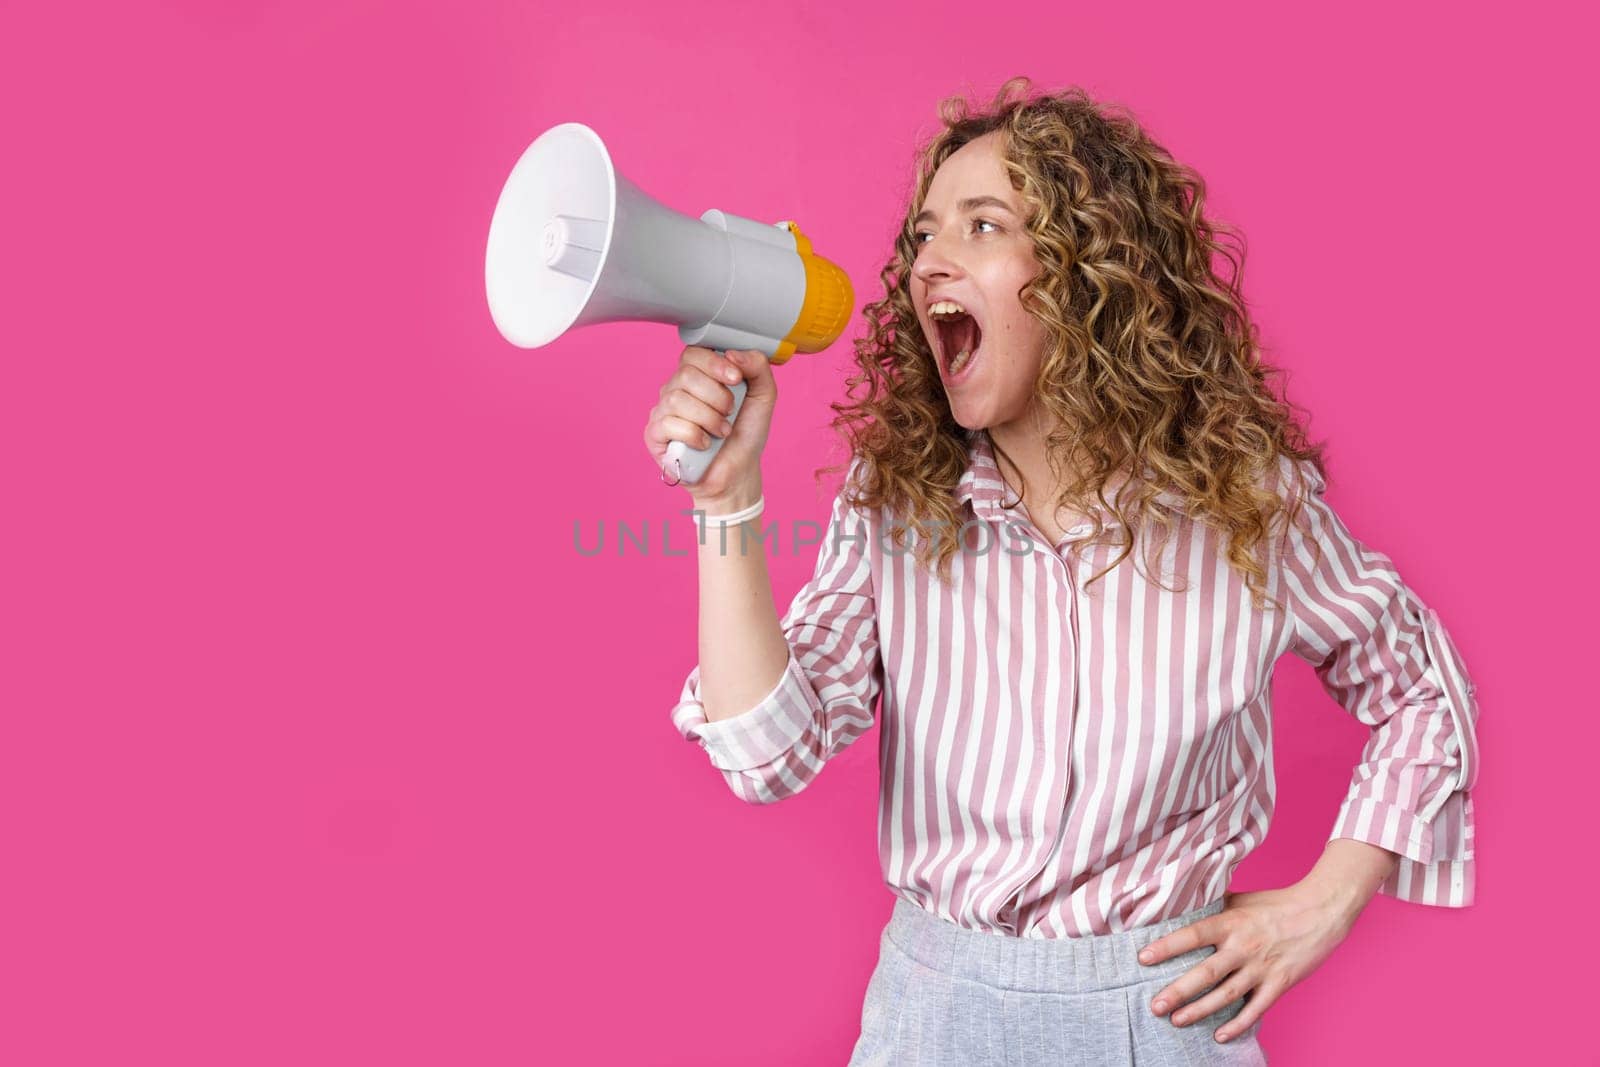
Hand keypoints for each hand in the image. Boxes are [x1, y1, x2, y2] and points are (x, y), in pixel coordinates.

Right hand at [643, 345, 775, 503]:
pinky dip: (694, 435)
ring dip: (709, 418)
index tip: (736, 379)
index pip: (693, 353)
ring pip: (677, 400)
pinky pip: (668, 424)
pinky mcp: (654, 434)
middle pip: (686, 375)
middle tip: (730, 412)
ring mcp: (662, 411)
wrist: (739, 471)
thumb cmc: (746, 432)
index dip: (715, 363)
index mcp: (698, 375)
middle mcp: (676, 389)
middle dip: (717, 396)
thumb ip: (757, 366)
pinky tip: (705, 444)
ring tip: (722, 431)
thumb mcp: (763, 395)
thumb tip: (732, 353)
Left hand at [1135, 881, 1360, 1043]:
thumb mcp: (1241, 899)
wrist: (1320, 911)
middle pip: (1205, 973)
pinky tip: (1219, 1035)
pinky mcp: (1280, 983)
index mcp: (1230, 922)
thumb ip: (1214, 908)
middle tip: (1155, 1006)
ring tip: (1177, 1021)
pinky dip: (1238, 1024)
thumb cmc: (1275, 904)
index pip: (1192, 935)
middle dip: (1178, 992)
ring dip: (1200, 1010)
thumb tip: (1182, 908)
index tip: (1143, 958)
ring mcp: (1261, 967)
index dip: (1167, 947)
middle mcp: (1243, 946)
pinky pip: (1256, 1009)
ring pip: (1226, 995)